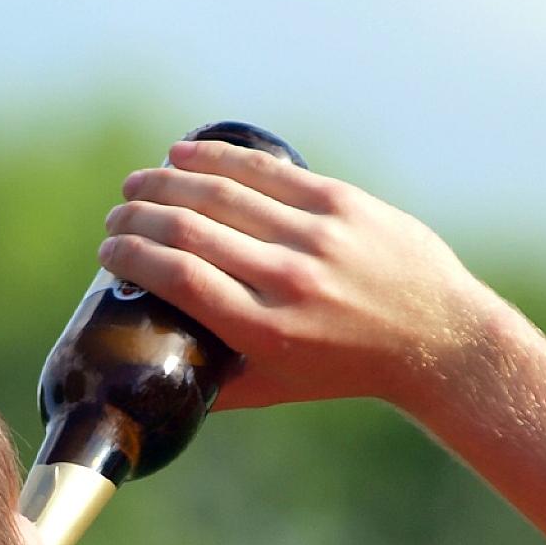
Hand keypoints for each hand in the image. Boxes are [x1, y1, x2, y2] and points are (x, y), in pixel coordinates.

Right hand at [100, 140, 511, 409]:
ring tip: (137, 184)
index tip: (109, 252)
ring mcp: (317, 236)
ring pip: (221, 192)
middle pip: (189, 230)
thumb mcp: (277, 390)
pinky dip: (216, 158)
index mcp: (266, 331)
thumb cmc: (348, 369)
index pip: (178, 278)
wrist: (436, 338)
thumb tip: (153, 377)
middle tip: (116, 218)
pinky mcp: (341, 202)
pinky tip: (183, 154)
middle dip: (137, 217)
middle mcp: (288, 280)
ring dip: (166, 181)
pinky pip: (266, 171)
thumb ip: (215, 385)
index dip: (132, 256)